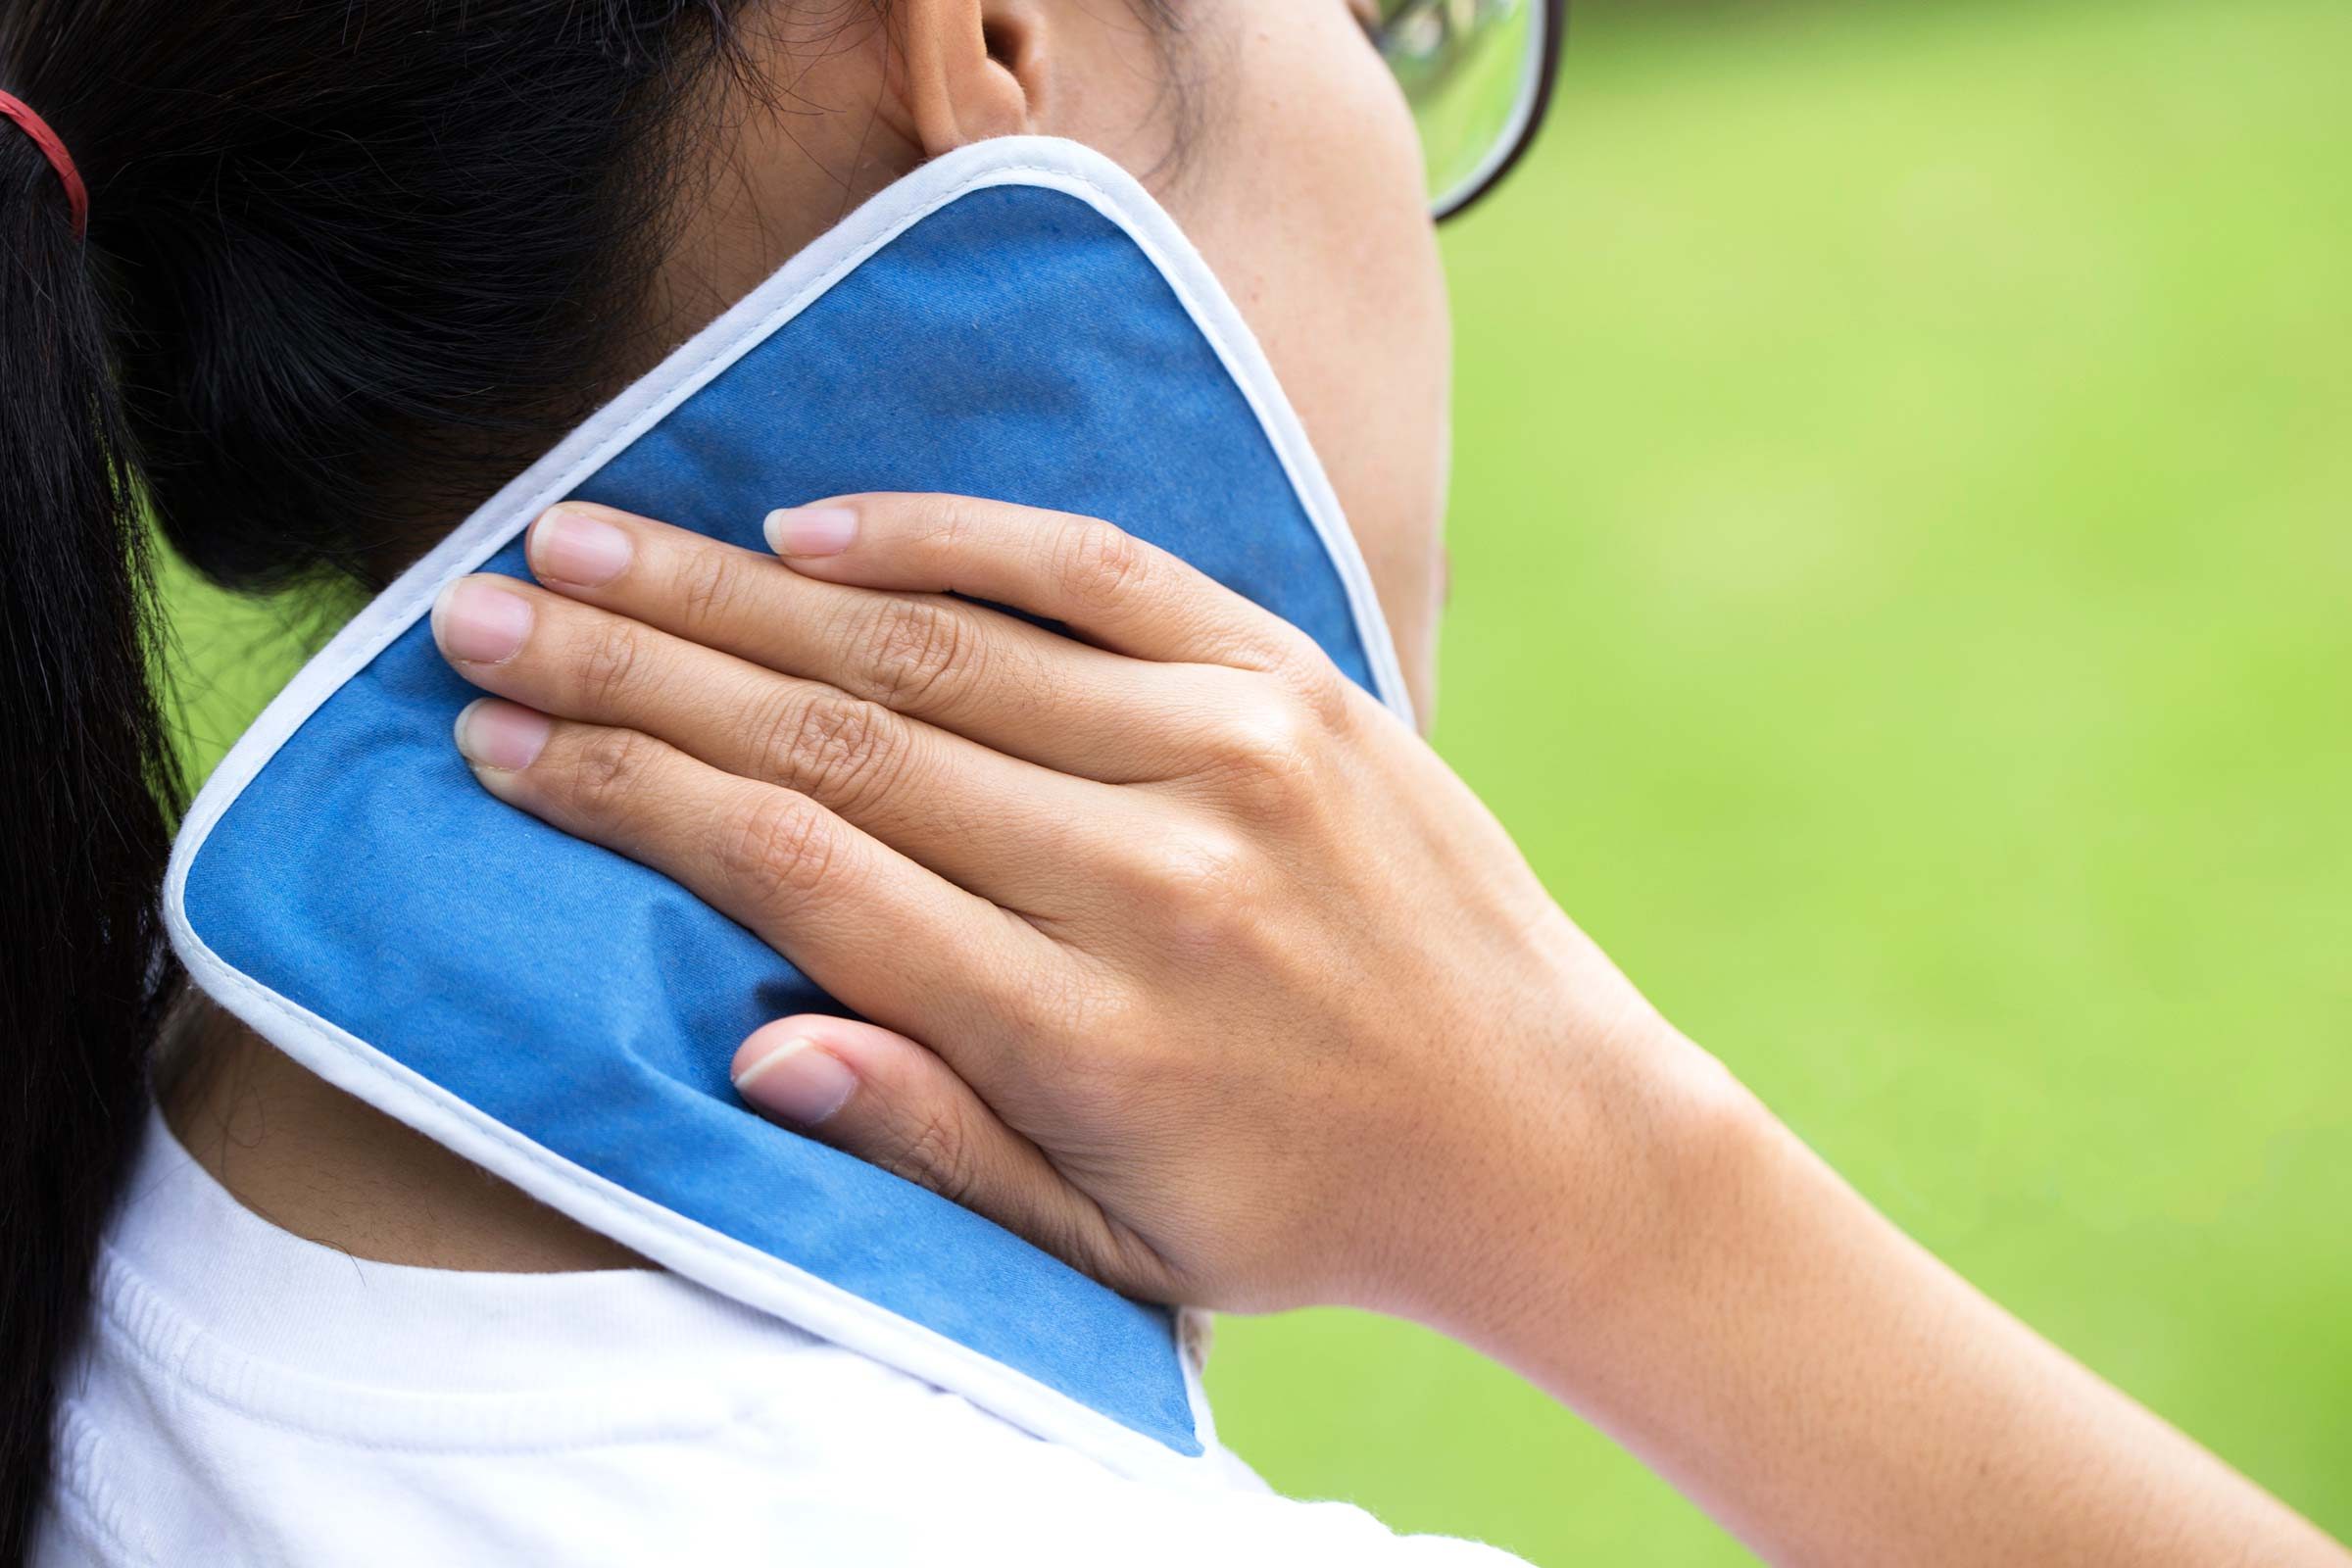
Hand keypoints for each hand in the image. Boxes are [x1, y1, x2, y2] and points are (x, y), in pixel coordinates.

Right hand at [430, 494, 1720, 1321]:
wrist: (1552, 1141)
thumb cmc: (1306, 1212)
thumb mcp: (1117, 1248)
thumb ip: (937, 1143)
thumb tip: (750, 1046)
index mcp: (1080, 1028)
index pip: (800, 870)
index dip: (629, 794)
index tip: (501, 737)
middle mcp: (1145, 874)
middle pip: (834, 733)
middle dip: (635, 667)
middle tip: (481, 604)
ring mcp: (1232, 755)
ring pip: (937, 645)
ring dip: (739, 588)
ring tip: (591, 539)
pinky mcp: (1297, 682)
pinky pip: (1099, 570)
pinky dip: (952, 535)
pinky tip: (816, 519)